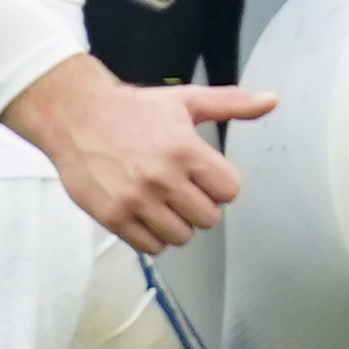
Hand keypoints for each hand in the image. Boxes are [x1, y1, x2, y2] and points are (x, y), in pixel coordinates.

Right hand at [4, 58, 260, 254]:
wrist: (75, 115)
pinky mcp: (113, 217)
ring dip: (176, 224)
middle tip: (182, 191)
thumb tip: (272, 100)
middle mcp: (163, 178)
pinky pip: (150, 248)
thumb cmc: (133, 108)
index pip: (229, 191)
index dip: (220, 186)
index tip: (204, 177)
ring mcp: (137, 200)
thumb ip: (231, 103)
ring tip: (162, 203)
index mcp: (186, 150)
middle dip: (199, 206)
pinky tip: (144, 214)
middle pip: (208, 219)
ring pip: (181, 238)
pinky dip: (152, 236)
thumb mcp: (185, 100)